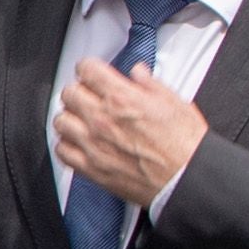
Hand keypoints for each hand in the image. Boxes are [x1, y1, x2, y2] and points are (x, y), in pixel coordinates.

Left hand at [50, 57, 209, 207]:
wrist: (187, 179)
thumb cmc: (186, 145)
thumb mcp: (173, 101)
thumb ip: (149, 84)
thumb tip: (138, 73)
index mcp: (122, 98)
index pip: (86, 69)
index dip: (90, 69)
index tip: (93, 74)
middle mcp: (102, 119)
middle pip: (70, 93)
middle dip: (80, 91)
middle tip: (91, 96)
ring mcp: (94, 145)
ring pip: (61, 121)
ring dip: (71, 117)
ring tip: (83, 119)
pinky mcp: (92, 169)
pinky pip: (62, 151)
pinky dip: (67, 145)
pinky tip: (80, 143)